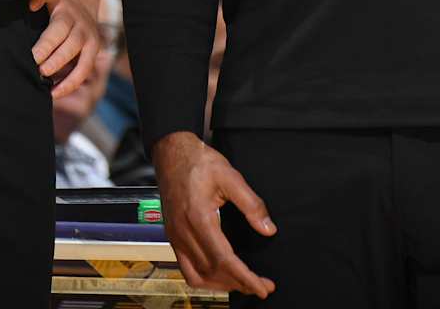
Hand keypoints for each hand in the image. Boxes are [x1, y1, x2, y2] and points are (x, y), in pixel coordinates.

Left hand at [29, 0, 101, 97]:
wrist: (81, 6)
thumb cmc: (56, 6)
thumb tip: (32, 5)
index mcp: (67, 14)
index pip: (58, 30)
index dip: (46, 45)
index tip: (33, 58)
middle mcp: (82, 28)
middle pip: (72, 46)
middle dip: (56, 61)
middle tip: (40, 72)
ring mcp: (91, 42)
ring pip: (84, 63)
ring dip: (68, 79)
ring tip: (51, 92)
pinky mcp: (94, 54)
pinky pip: (85, 72)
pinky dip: (71, 84)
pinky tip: (55, 93)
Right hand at [151, 132, 275, 296]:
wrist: (172, 152)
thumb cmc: (199, 161)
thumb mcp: (231, 176)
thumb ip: (251, 204)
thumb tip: (268, 229)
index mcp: (198, 218)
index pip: (224, 260)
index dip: (246, 277)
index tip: (264, 287)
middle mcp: (183, 232)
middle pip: (212, 272)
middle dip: (239, 284)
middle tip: (262, 287)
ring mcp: (175, 237)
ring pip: (197, 276)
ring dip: (221, 285)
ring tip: (243, 284)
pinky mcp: (173, 236)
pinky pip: (186, 268)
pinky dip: (204, 278)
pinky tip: (219, 276)